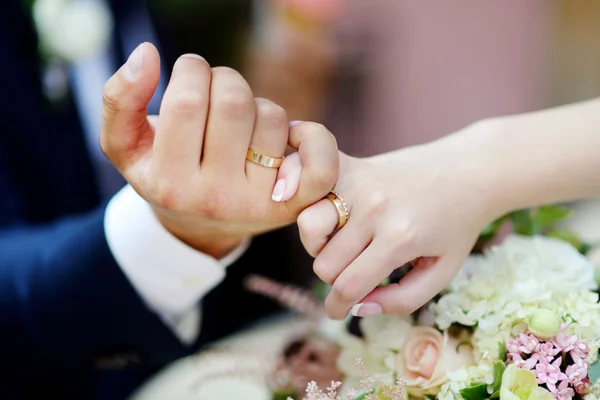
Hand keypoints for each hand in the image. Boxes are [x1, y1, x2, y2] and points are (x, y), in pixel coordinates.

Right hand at [100, 43, 337, 257]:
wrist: (202, 226)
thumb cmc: (165, 173)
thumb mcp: (125, 146)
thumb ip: (119, 100)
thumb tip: (147, 55)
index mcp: (170, 183)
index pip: (188, 101)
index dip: (191, 69)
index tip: (190, 74)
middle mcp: (215, 198)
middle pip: (234, 103)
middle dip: (224, 81)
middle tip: (216, 94)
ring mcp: (258, 204)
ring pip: (272, 118)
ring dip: (257, 106)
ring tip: (240, 127)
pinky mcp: (292, 205)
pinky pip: (320, 165)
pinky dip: (314, 137)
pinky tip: (290, 136)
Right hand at [277, 122, 501, 318]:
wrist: (466, 172)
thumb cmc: (455, 226)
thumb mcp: (443, 272)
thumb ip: (402, 300)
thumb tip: (359, 308)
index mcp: (399, 238)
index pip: (347, 285)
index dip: (337, 307)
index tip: (336, 312)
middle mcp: (374, 208)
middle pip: (324, 263)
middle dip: (335, 277)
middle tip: (354, 271)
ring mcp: (359, 182)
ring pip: (309, 228)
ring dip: (320, 245)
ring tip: (342, 244)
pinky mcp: (350, 166)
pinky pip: (312, 192)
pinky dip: (312, 207)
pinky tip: (330, 217)